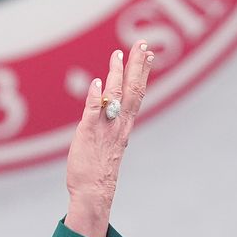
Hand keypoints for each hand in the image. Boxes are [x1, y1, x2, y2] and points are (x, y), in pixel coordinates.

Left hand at [64, 40, 154, 236]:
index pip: (137, 94)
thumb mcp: (108, 143)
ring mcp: (105, 128)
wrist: (93, 191)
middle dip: (137, 66)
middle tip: (142, 45)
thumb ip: (109, 124)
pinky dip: (96, 97)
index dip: (142, 73)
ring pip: (115, 96)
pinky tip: (98, 82)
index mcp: (124, 126)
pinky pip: (94, 112)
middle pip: (132, 90)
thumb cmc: (97, 170)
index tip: (147, 54)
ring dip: (117, 75)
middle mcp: (118, 124)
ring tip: (118, 54)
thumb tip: (107, 109)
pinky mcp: (88, 133)